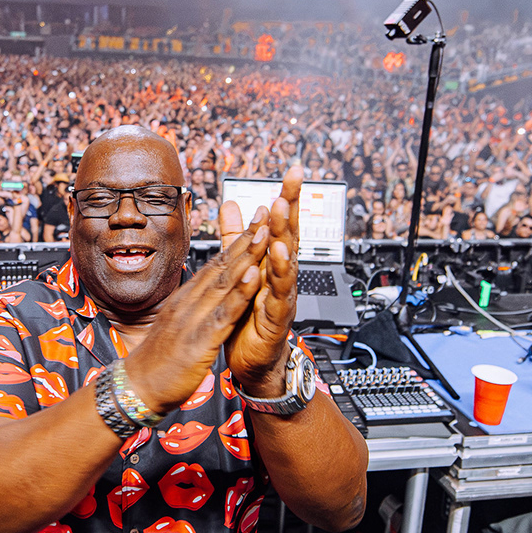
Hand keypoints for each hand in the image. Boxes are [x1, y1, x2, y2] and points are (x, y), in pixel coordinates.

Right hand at [121, 214, 269, 414]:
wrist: (137, 388)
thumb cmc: (158, 361)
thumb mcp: (177, 326)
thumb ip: (191, 308)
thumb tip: (204, 295)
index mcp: (186, 299)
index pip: (215, 265)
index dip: (237, 242)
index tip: (254, 223)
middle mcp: (189, 303)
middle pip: (222, 266)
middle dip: (246, 239)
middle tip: (266, 214)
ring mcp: (193, 319)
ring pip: (224, 283)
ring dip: (247, 257)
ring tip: (264, 233)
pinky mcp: (199, 340)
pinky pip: (223, 314)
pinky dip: (239, 294)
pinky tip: (253, 277)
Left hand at [224, 162, 302, 399]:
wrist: (254, 361)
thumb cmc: (251, 314)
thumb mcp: (243, 268)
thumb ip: (239, 237)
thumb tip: (238, 204)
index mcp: (274, 263)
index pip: (281, 225)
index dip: (287, 198)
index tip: (292, 171)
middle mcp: (283, 277)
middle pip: (289, 238)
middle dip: (290, 211)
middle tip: (291, 185)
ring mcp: (281, 297)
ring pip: (284, 265)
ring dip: (282, 239)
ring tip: (280, 217)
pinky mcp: (275, 320)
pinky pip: (274, 299)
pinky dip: (272, 281)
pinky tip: (268, 265)